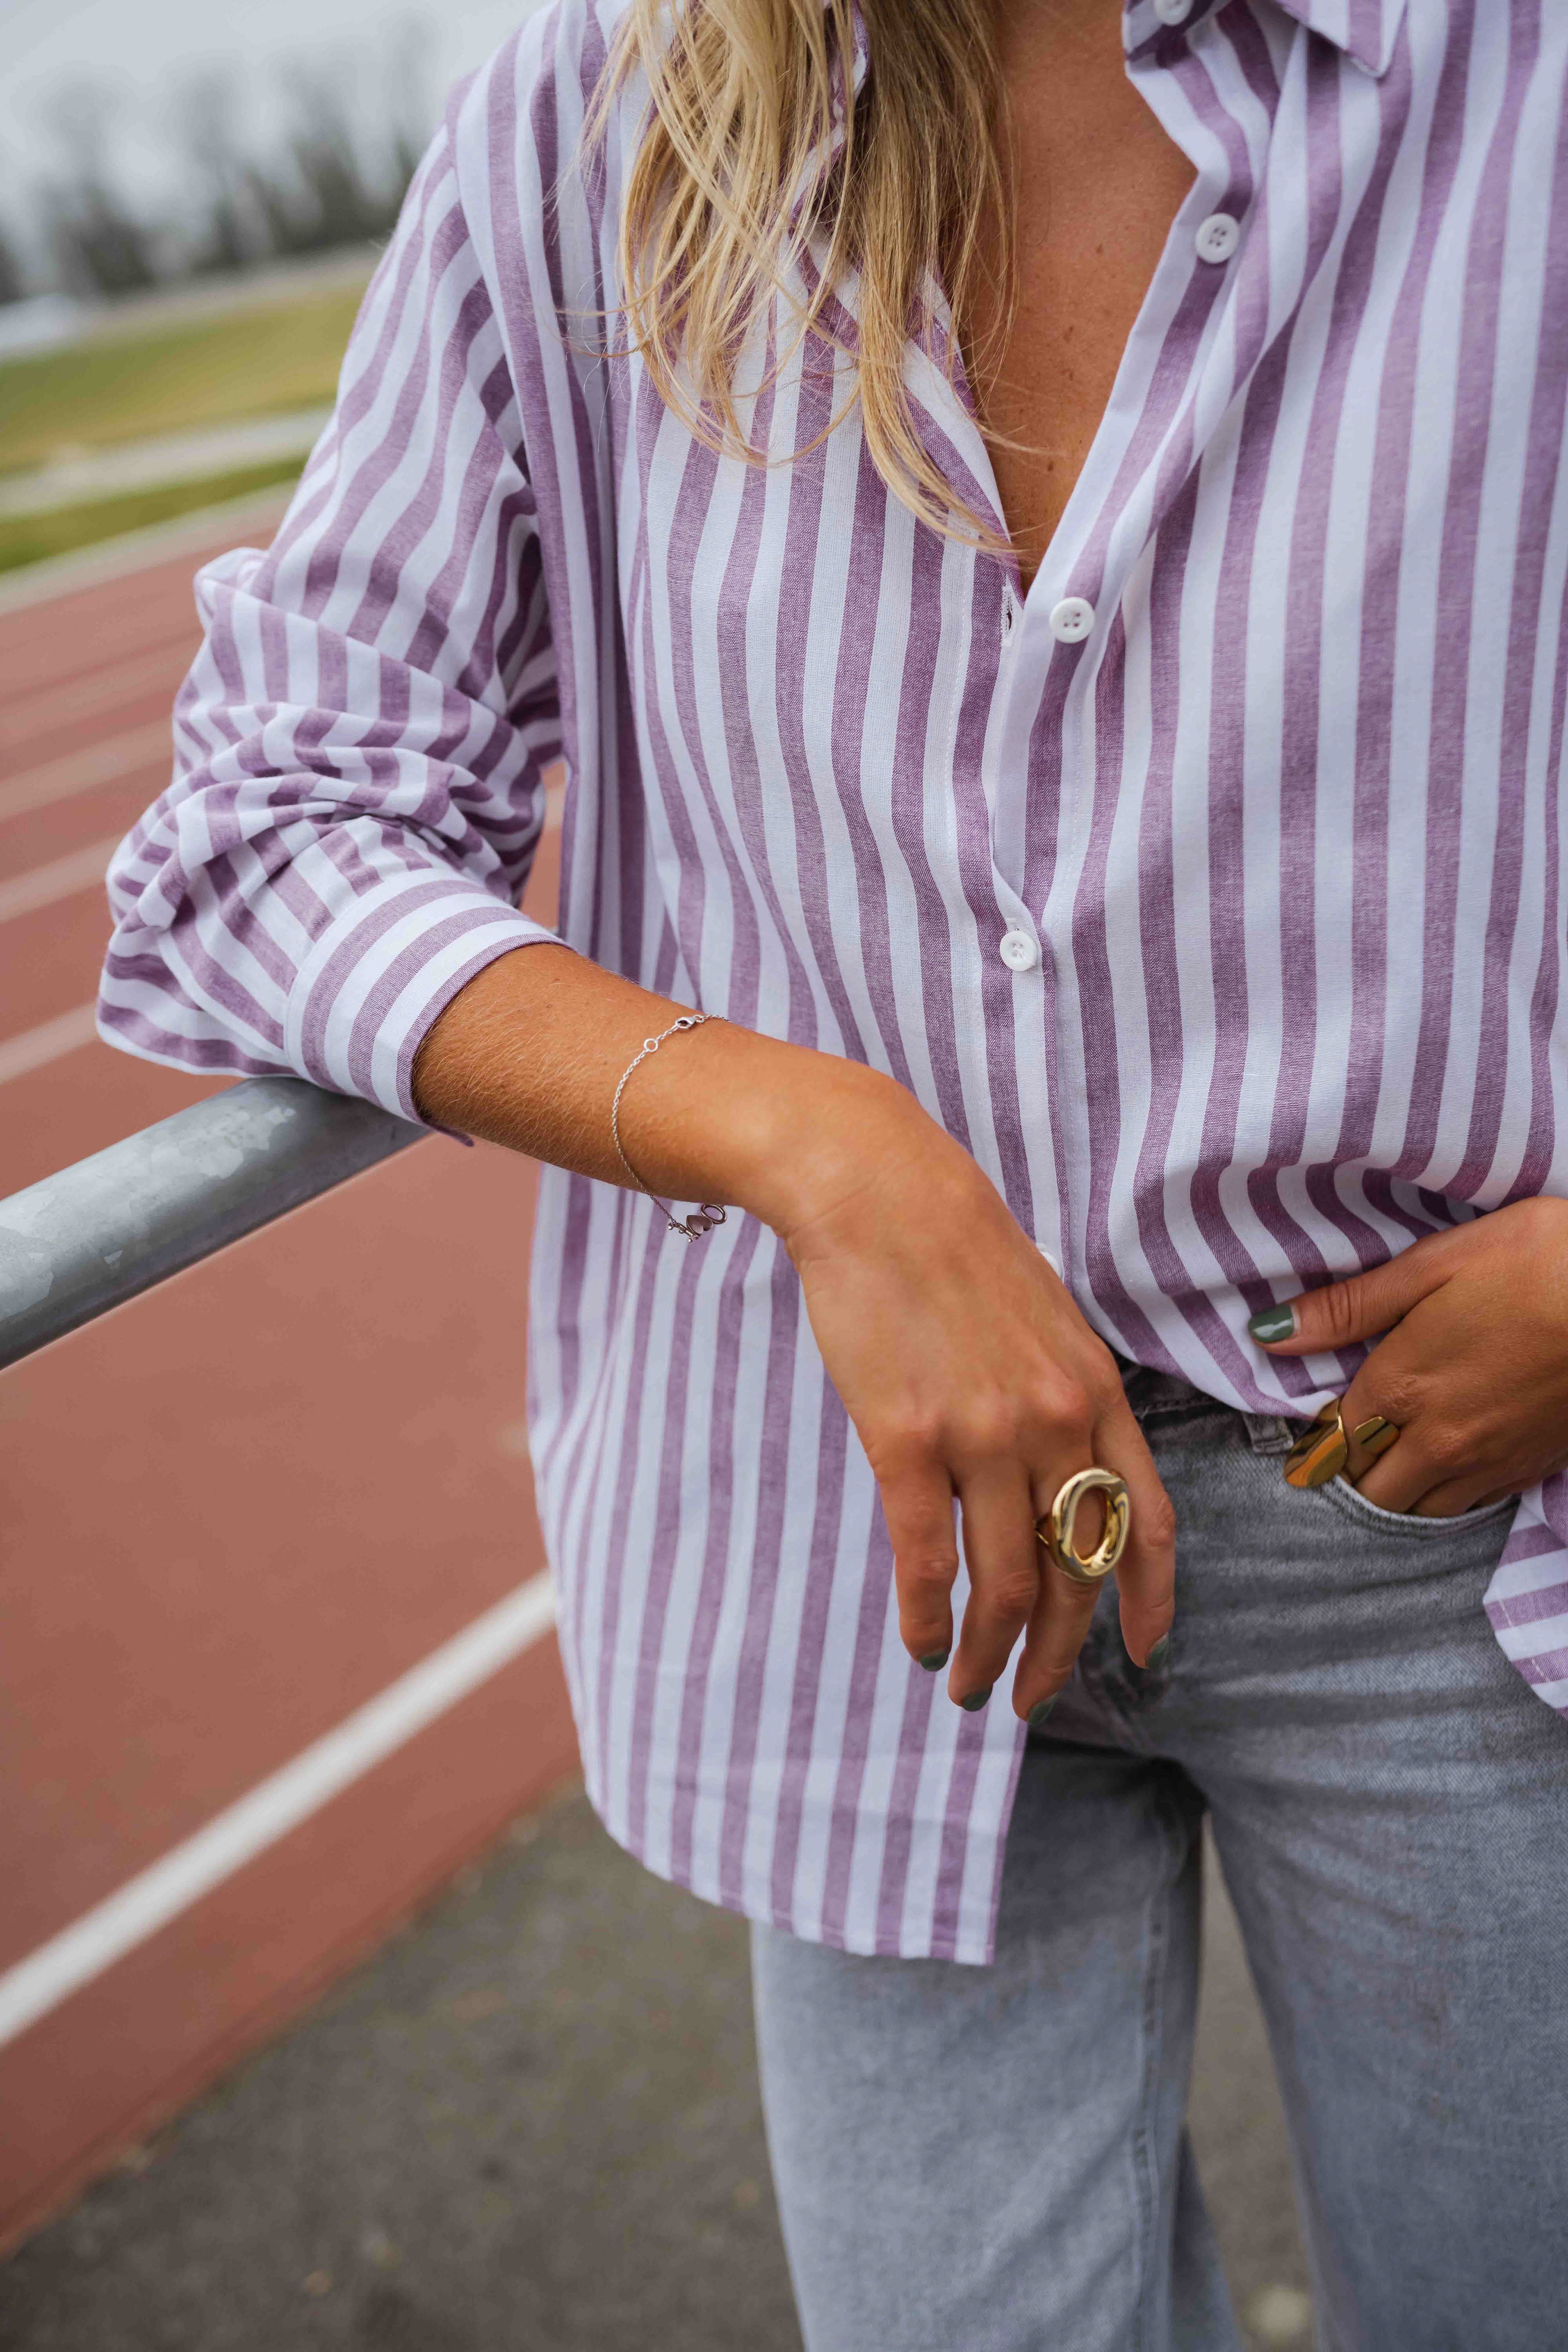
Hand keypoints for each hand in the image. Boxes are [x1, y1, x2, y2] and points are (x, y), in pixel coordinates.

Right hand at [773, 1083, 1174, 1718]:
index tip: (1145, 1652)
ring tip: (966, 1685)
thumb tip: (1057, 1468)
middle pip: (1074, 1571)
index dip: (1151, 1600)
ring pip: (1002, 1585)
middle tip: (1028, 1696)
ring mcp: (981, 1435)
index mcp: (1094, 1393)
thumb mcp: (1046, 1319)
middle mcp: (1052, 1422)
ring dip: (986, 1655)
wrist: (879, 1191)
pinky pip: (925, 1559)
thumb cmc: (955, 1248)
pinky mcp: (906, 1440)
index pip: (1148, 1522)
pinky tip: (920, 1641)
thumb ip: (1061, 1396)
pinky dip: (926, 1617)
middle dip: (1055, 1652)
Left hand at [1249, 1198, 1567, 1515]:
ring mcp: (1489, 1462)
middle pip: (1368, 1487)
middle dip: (1352, 1469)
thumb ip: (1348, 1307)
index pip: (1332, 1439)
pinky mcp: (1532, 1468)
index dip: (1320, 1431)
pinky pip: (1470, 1506)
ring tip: (1395, 1455)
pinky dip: (1448, 1493)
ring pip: (1418, 1508)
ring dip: (1397, 1489)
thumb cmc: (1534, 1260)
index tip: (1321, 1417)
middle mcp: (1438, 1440)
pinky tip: (1450, 1463)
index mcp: (1401, 1387)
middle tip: (1353, 1439)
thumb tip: (1270, 1331)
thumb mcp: (1432, 1263)